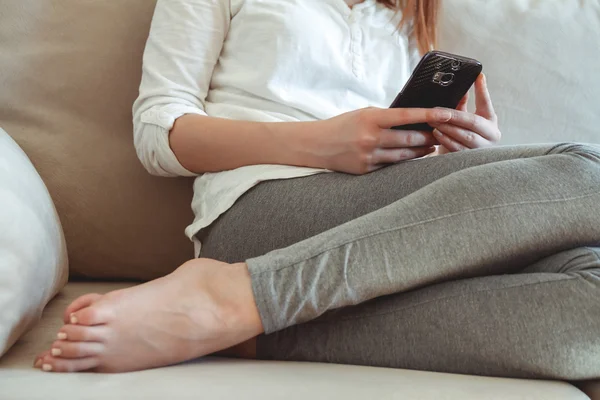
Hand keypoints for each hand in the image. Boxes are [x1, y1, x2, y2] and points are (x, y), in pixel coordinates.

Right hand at [313, 107, 452, 174]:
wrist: (317, 145)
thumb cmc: (343, 125)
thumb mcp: (363, 114)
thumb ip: (386, 117)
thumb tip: (414, 119)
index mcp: (370, 118)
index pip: (406, 115)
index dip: (429, 114)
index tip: (446, 113)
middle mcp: (370, 138)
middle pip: (409, 138)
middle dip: (429, 137)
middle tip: (441, 134)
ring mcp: (369, 156)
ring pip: (404, 155)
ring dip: (421, 151)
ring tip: (431, 146)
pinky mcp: (367, 169)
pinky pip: (392, 166)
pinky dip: (404, 161)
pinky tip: (412, 157)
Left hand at [430, 74, 501, 153]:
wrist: (463, 161)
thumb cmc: (463, 136)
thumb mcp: (464, 119)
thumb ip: (462, 105)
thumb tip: (460, 88)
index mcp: (491, 121)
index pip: (487, 103)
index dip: (483, 90)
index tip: (479, 76)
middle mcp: (491, 135)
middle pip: (472, 122)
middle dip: (453, 115)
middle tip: (436, 110)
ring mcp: (483, 149)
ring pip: (465, 136)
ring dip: (447, 128)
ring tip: (433, 121)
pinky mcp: (472, 160)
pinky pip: (458, 149)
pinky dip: (446, 140)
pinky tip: (437, 134)